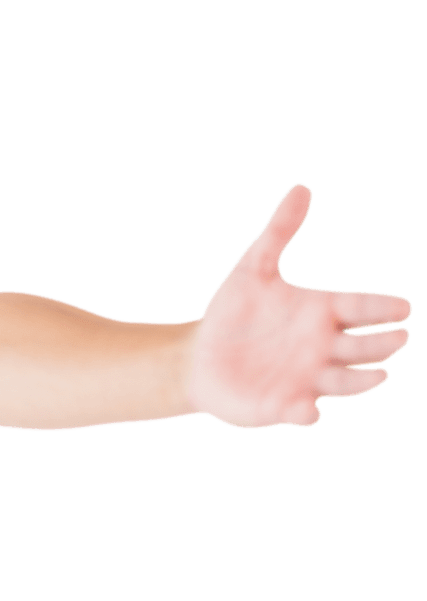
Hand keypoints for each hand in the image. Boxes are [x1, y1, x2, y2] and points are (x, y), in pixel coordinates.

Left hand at [185, 183, 412, 429]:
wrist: (198, 356)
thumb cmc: (232, 313)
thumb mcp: (253, 268)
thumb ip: (279, 231)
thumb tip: (301, 187)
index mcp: (322, 314)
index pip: (360, 308)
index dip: (381, 308)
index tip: (402, 307)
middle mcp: (322, 349)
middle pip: (362, 348)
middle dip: (380, 344)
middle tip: (397, 338)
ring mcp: (306, 380)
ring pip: (343, 383)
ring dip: (360, 382)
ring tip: (378, 376)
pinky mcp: (282, 406)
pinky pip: (300, 412)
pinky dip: (306, 413)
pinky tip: (308, 411)